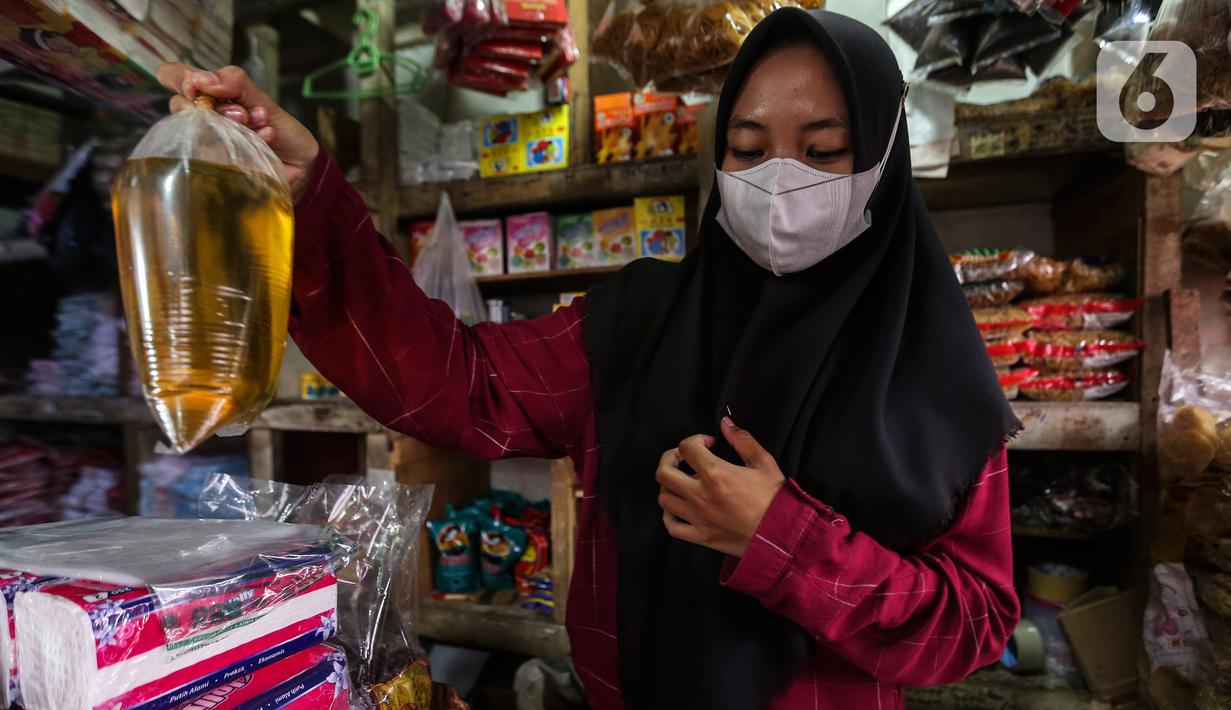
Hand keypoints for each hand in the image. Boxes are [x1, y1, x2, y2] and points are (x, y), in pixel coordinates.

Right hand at [156, 63, 319, 200]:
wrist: (302, 164)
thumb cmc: (280, 129)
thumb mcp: (262, 98)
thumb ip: (236, 82)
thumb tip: (205, 81)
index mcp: (207, 95)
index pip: (171, 76)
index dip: (179, 78)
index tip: (201, 85)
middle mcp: (201, 118)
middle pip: (178, 104)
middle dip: (214, 104)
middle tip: (242, 112)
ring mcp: (206, 143)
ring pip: (197, 127)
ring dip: (234, 120)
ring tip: (260, 122)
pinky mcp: (218, 165)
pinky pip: (219, 150)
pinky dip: (251, 137)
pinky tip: (267, 137)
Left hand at [656, 417, 785, 557]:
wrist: (784, 535)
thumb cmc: (775, 500)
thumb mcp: (764, 463)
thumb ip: (742, 440)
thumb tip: (726, 424)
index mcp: (716, 474)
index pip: (686, 448)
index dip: (695, 440)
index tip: (708, 444)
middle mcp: (701, 496)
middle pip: (663, 472)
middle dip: (670, 458)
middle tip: (684, 457)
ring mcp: (699, 518)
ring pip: (664, 498)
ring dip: (670, 486)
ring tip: (683, 482)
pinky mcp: (701, 536)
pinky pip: (672, 526)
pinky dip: (669, 515)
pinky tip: (679, 508)